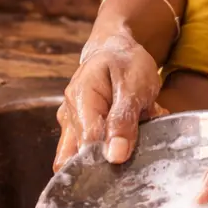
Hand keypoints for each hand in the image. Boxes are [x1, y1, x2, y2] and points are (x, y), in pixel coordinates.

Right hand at [53, 25, 165, 170]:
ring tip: (137, 128)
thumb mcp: (133, 86)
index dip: (107, 156)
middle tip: (134, 144)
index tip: (128, 157)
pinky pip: (96, 148)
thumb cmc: (125, 63)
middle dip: (109, 157)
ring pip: (86, 156)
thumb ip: (123, 119)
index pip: (86, 143)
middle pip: (78, 156)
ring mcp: (73, 124)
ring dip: (116, 149)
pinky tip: (135, 128)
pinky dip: (118, 143)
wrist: (117, 50)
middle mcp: (70, 115)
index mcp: (80, 99)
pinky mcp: (81, 130)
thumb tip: (115, 156)